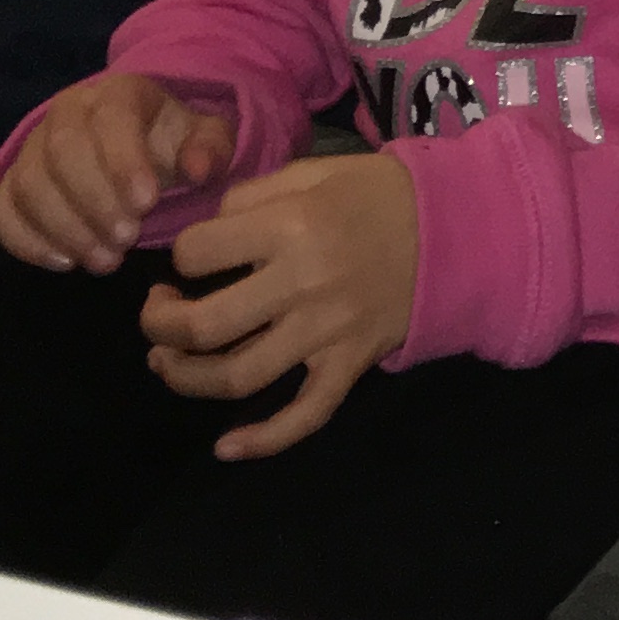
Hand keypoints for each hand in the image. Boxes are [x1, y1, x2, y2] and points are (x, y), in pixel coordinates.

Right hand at [0, 71, 232, 274]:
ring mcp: (31, 150)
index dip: (124, 161)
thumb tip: (198, 169)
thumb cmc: (171, 142)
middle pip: (62, 152)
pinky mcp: (9, 187)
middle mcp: (65, 114)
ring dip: (65, 229)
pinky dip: (26, 242)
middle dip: (94, 202)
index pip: (111, 118)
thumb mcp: (205, 137)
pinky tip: (65, 263)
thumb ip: (211, 148)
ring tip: (106, 261)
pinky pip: (0, 214)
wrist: (134, 144)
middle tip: (127, 240)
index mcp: (116, 93)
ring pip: (28, 185)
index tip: (147, 203)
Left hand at [141, 151, 420, 460]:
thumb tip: (203, 238)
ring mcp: (327, 331)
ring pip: (238, 376)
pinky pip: (306, 414)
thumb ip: (251, 197)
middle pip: (204, 326)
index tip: (194, 258)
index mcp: (291, 226)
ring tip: (167, 362)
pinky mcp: (350, 363)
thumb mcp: (314, 172)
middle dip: (160, 325)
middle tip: (158, 315)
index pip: (197, 253)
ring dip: (185, 378)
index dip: (181, 257)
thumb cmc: (379, 194)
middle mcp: (303, 283)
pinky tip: (225, 447)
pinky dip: (264, 440)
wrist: (460, 226)